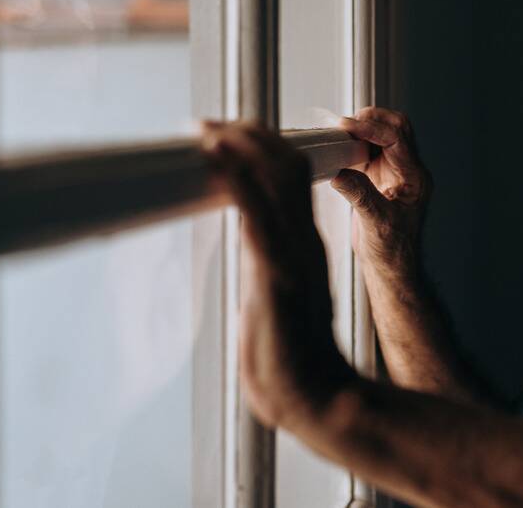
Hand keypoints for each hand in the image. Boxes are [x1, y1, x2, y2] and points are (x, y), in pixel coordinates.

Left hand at [202, 121, 354, 429]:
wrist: (315, 399)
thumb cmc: (290, 362)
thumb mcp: (275, 302)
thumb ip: (265, 277)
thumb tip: (246, 269)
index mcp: (302, 245)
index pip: (289, 178)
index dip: (259, 147)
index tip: (224, 133)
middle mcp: (301, 240)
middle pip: (284, 165)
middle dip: (245, 135)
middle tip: (207, 123)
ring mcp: (291, 255)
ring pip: (275, 179)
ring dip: (238, 146)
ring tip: (208, 128)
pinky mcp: (275, 274)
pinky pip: (256, 214)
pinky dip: (237, 179)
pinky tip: (216, 156)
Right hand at [330, 107, 431, 285]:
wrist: (390, 266)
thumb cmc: (392, 251)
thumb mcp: (375, 222)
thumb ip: (359, 195)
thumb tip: (339, 172)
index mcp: (416, 178)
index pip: (397, 140)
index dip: (372, 129)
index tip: (348, 127)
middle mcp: (408, 171)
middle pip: (396, 128)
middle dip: (372, 120)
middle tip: (345, 124)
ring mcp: (393, 172)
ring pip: (383, 136)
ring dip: (362, 130)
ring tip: (339, 134)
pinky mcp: (378, 177)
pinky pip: (368, 150)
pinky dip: (353, 144)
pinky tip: (338, 149)